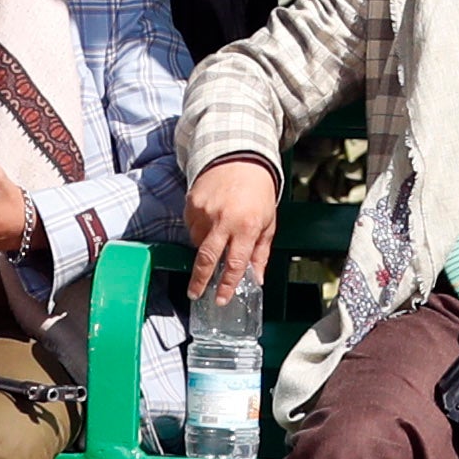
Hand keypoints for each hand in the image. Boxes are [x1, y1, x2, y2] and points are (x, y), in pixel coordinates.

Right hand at [188, 155, 280, 296]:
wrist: (240, 159)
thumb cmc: (258, 193)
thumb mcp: (268, 222)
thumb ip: (260, 252)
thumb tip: (256, 279)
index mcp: (246, 227)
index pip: (235, 263)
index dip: (227, 285)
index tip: (221, 299)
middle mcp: (223, 220)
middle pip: (207, 259)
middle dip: (200, 281)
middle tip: (194, 294)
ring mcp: (205, 212)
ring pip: (198, 243)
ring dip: (205, 248)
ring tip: (218, 235)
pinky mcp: (192, 204)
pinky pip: (191, 227)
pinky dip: (199, 231)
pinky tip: (211, 220)